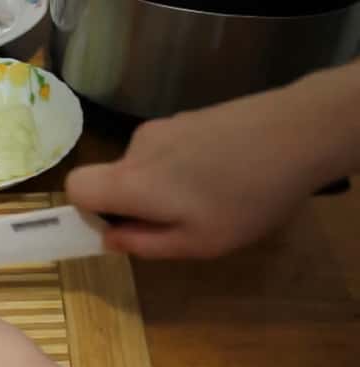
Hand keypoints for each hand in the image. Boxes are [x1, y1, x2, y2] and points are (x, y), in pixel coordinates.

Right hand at [66, 74, 358, 258]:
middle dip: (136, 203)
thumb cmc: (244, 198)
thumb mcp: (198, 242)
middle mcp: (136, 149)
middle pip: (113, 178)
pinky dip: (183, 166)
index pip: (75, 186)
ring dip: (164, 185)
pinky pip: (167, 150)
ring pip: (143, 165)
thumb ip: (145, 244)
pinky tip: (225, 172)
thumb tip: (109, 238)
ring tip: (213, 196)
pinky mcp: (186, 117)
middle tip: (183, 221)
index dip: (85, 210)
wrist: (297, 131)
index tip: (120, 225)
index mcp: (131, 181)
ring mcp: (162, 127)